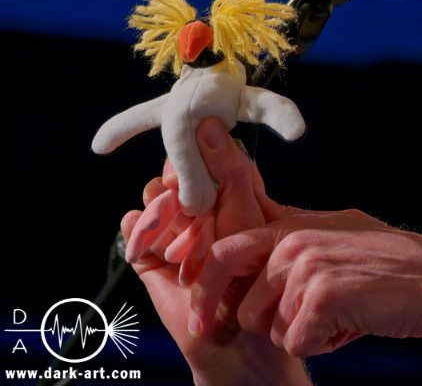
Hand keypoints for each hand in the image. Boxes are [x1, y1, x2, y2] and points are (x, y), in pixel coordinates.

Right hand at [121, 118, 309, 384]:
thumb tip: (210, 125)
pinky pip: (132, 225)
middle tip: (186, 200)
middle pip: (174, 171)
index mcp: (227, 192)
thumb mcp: (248, 216)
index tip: (198, 160)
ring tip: (179, 236)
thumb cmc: (255, 274)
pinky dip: (138, 229)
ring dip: (162, 209)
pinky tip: (151, 242)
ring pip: (153, 196)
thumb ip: (232, 172)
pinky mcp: (150, 252)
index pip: (204, 154)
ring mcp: (173, 228)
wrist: (234, 331)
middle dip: (177, 180)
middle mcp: (198, 206)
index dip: (196, 152)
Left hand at [189, 207, 421, 356]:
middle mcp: (294, 242)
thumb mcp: (340, 230)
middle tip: (253, 329)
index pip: (225, 250)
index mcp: (294, 226)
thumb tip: (258, 214)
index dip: (204, 286)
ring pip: (267, 327)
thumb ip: (295, 229)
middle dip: (246, 319)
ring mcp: (306, 268)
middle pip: (239, 297)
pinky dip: (323, 344)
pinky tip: (349, 326)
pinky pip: (296, 342)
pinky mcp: (320, 298)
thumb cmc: (394, 264)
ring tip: (337, 316)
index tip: (198, 318)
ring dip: (299, 334)